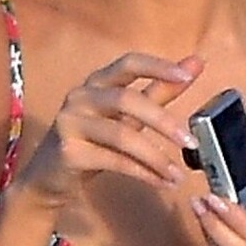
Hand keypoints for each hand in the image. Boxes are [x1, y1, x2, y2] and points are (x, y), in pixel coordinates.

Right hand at [20, 52, 204, 210]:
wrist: (49, 177)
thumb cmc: (92, 141)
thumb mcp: (126, 116)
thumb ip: (160, 90)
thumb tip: (196, 63)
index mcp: (97, 82)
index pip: (129, 63)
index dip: (158, 67)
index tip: (188, 75)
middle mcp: (81, 96)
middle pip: (127, 100)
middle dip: (163, 122)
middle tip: (191, 142)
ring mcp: (70, 123)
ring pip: (121, 136)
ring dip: (155, 157)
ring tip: (178, 175)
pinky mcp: (69, 151)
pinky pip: (113, 161)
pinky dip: (142, 173)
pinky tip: (161, 182)